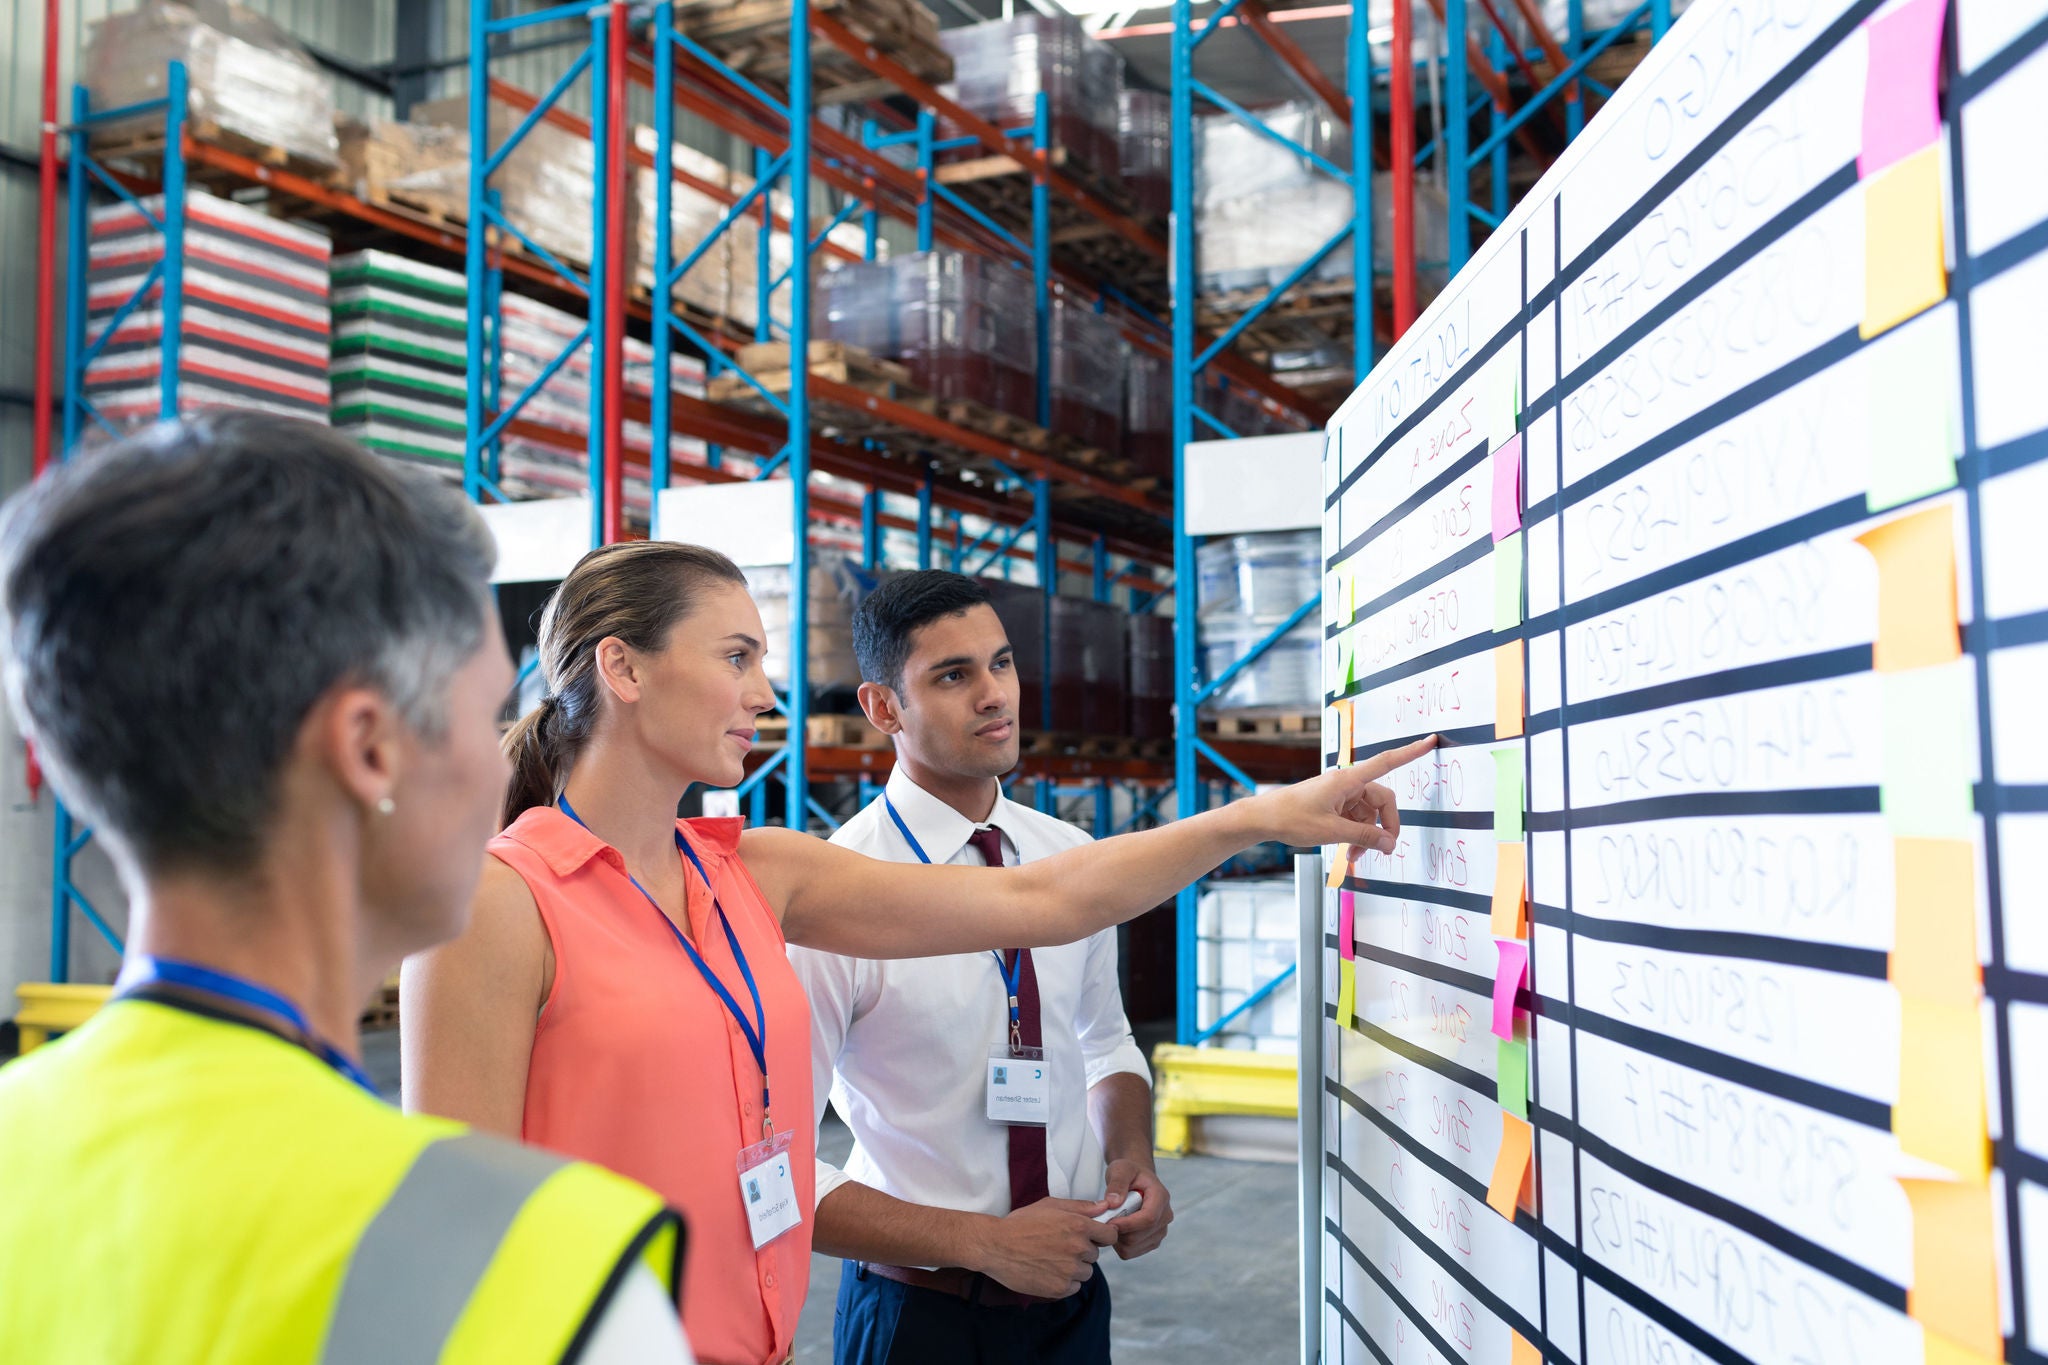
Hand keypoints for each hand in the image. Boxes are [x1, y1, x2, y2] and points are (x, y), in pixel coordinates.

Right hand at [970, 1196, 1120, 1298]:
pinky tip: (1047, 1271)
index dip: (1102, 1236)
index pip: (1110, 1235)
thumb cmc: (1021, 1223)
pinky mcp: (1060, 1288)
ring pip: (1085, 1272)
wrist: (995, 1246)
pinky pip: (1074, 1287)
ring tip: (1051, 1259)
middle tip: (1058, 1246)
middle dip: (1082, 1251)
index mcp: (1079, 1226)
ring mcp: (1070, 1270)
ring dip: (1074, 1268)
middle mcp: (1078, 1248)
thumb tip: (1105, 1207)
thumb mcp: (1050, 1206)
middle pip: (1095, 1255)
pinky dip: (1064, 1282)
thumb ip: (1080, 1206)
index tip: (1092, 1237)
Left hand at [1101, 1159, 1172, 1259]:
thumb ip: (1117, 1183)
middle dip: (1119, 1231)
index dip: (1128, 1224)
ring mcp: (1160, 1231)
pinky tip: (1117, 1229)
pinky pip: (1131, 1252)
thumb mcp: (1121, 1169)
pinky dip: (1119, 1245)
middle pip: (1140, 1236)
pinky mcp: (1151, 1241)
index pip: (1149, 1218)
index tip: (1109, 1222)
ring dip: (1118, 1238)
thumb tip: (1113, 1203)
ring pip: (1134, 1247)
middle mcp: (1165, 1216)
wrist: (1137, 1180)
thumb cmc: (1129, 1173)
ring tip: (1112, 1221)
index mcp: (1161, 1197)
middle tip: (1105, 1219)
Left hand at [1244, 734, 1440, 852]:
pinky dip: (1356, 835)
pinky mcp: (1334, 804)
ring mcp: (1341, 794)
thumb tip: (1390, 843)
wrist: (1263, 819)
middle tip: (1383, 850)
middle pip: (1381, 801)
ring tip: (1353, 857)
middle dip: (1384, 827)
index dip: (1411, 752)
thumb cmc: (1291, 818)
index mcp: (1348, 780)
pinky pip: (1356, 819)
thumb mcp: (1331, 831)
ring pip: (1369, 814)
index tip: (1431, 740)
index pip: (1386, 762)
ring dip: (1367, 836)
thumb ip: (1364, 837)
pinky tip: (1348, 852)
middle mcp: (1347, 783)